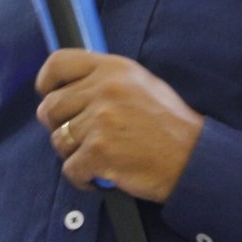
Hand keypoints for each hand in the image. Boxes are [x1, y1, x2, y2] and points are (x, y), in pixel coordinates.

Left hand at [35, 49, 204, 202]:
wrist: (194, 158)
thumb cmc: (169, 124)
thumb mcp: (140, 83)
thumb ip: (105, 80)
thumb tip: (68, 87)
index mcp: (113, 68)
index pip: (58, 63)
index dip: (46, 82)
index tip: (49, 95)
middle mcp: (103, 89)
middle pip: (51, 107)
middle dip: (59, 126)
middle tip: (80, 138)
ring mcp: (100, 121)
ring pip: (58, 140)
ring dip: (73, 154)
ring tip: (98, 158)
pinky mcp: (99, 152)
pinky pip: (70, 169)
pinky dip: (82, 178)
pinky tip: (100, 176)